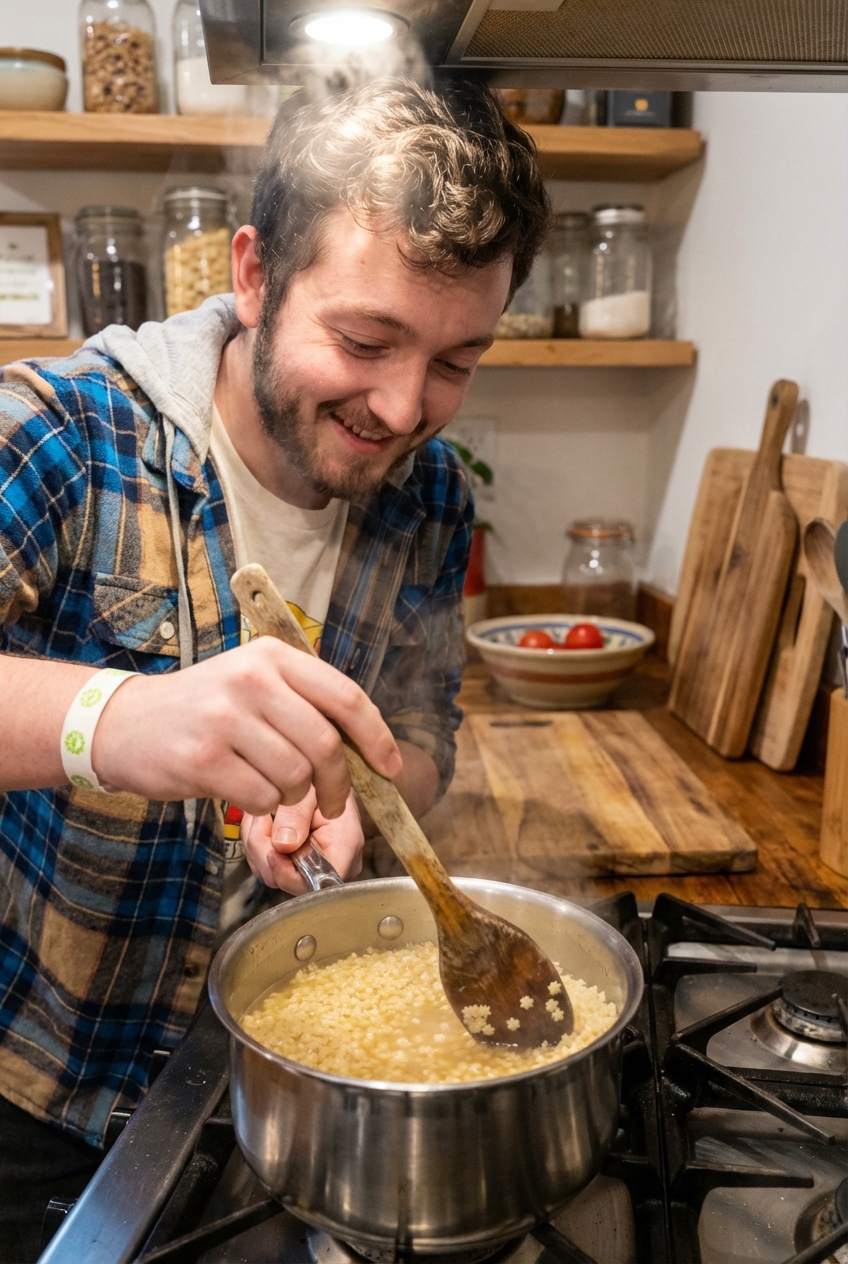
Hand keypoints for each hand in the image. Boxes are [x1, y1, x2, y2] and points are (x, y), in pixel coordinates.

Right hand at [92, 637, 401, 817]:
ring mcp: (224, 717)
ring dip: (295, 796)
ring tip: (274, 789)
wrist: (126, 723)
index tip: (390, 768)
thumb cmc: (203, 709)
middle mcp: (251, 678)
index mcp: (272, 655)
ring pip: (296, 775)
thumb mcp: (253, 682)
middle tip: (332, 801)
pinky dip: (264, 806)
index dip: (377, 737)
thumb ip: (305, 702)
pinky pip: (262, 796)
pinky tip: (245, 793)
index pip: (346, 696)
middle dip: (338, 783)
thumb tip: (368, 745)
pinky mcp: (203, 757)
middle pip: (325, 745)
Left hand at [242, 788, 363, 893]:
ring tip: (262, 815)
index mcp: (346, 847)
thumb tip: (282, 846)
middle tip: (261, 819)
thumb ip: (296, 815)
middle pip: (289, 881)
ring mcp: (313, 867)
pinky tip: (263, 822)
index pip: (318, 882)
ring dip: (257, 844)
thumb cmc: (320, 778)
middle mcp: (333, 865)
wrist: (320, 772)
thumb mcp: (309, 789)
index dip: (289, 872)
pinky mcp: (295, 864)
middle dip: (266, 851)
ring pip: (271, 874)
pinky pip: (265, 865)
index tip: (272, 849)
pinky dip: (257, 844)